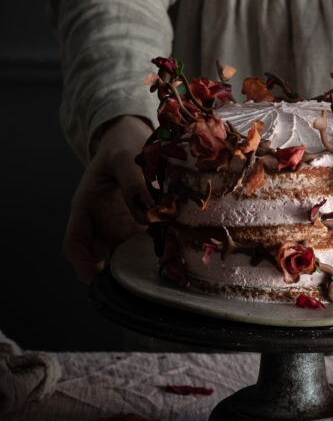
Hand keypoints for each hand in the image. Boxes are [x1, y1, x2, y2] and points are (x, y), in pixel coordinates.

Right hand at [63, 116, 152, 283]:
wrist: (130, 139)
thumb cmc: (120, 146)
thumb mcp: (123, 157)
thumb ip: (133, 181)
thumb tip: (149, 210)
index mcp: (86, 206)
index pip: (74, 242)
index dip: (81, 262)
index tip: (96, 273)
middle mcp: (99, 222)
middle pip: (97, 257)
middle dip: (112, 273)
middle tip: (133, 282)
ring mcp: (118, 225)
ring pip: (121, 255)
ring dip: (135, 265)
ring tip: (155, 271)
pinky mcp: (137, 225)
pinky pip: (142, 244)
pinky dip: (153, 252)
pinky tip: (170, 253)